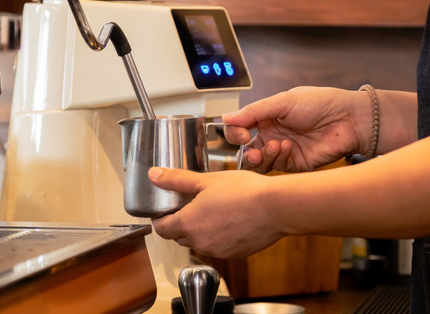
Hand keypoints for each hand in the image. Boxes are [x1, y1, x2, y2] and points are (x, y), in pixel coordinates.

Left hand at [149, 167, 283, 258]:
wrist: (275, 207)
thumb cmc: (244, 192)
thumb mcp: (206, 180)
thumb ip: (177, 179)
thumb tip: (154, 175)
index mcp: (188, 224)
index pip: (161, 229)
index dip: (160, 218)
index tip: (165, 209)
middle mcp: (200, 242)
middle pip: (179, 237)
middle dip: (181, 223)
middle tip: (191, 205)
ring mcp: (217, 251)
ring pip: (200, 242)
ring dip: (200, 231)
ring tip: (214, 210)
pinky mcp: (234, 254)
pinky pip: (218, 247)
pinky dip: (219, 237)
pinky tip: (230, 220)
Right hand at [222, 86, 369, 172]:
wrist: (349, 119)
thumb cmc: (321, 103)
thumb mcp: (283, 102)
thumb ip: (254, 112)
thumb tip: (226, 118)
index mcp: (267, 117)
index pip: (240, 128)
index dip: (235, 132)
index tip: (240, 132)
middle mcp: (273, 135)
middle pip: (246, 149)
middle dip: (245, 151)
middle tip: (250, 148)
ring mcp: (283, 151)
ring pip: (259, 162)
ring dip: (261, 157)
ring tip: (273, 146)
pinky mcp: (295, 165)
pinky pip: (277, 168)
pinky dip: (278, 159)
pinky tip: (287, 148)